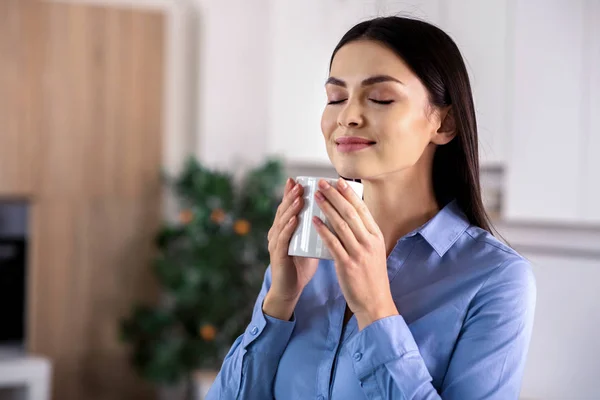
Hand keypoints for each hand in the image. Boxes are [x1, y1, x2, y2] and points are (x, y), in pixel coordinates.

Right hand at [265, 178, 318, 319]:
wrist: (290, 289)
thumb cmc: (301, 266)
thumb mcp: (310, 244)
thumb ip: (318, 231)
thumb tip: (337, 217)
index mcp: (285, 229)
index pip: (288, 207)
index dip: (291, 193)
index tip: (298, 179)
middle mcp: (277, 233)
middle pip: (283, 210)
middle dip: (290, 196)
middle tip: (298, 184)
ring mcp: (276, 244)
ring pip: (282, 222)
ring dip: (290, 208)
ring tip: (298, 196)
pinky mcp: (278, 256)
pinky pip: (283, 239)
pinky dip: (288, 228)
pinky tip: (294, 219)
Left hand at [312, 178, 397, 329]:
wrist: (375, 302)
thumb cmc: (371, 277)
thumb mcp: (374, 252)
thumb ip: (364, 236)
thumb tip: (350, 218)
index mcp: (376, 236)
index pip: (362, 209)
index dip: (349, 194)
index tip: (338, 181)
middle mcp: (369, 242)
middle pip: (350, 213)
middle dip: (335, 195)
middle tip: (322, 183)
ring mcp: (359, 253)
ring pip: (341, 224)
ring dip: (327, 208)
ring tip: (315, 196)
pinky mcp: (347, 265)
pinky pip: (333, 243)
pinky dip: (323, 230)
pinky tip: (314, 221)